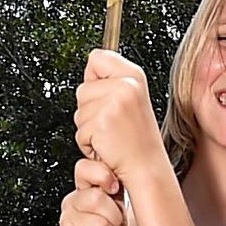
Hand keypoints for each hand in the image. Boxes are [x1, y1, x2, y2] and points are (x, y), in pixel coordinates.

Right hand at [55, 158, 127, 225]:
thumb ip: (118, 195)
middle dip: (115, 217)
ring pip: (101, 224)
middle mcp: (72, 206)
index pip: (85, 169)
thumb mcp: (119, 216)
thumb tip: (126, 175)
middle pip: (97, 198)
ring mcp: (68, 225)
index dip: (103, 176)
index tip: (114, 189)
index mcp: (84, 194)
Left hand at [75, 49, 168, 182]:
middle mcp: (126, 85)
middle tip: (112, 123)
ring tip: (111, 135)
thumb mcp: (131, 99)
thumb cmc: (138, 141)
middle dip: (90, 109)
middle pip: (83, 87)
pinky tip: (107, 145)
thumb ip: (111, 80)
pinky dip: (88, 142)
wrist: (147, 169)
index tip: (107, 96)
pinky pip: (79, 130)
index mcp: (134, 75)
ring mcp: (114, 103)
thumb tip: (91, 61)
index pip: (98, 57)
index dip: (95, 78)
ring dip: (89, 127)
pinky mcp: (101, 122)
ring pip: (79, 110)